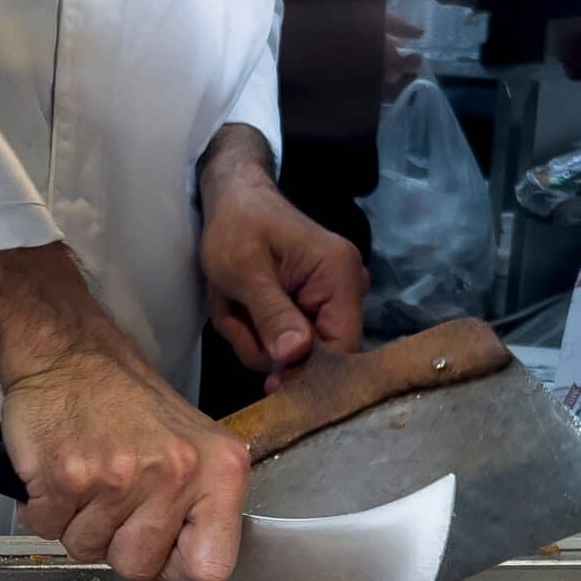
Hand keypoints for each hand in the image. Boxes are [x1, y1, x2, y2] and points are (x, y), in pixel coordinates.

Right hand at [0, 344, 250, 580]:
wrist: (70, 355)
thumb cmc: (129, 406)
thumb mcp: (190, 450)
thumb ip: (188, 522)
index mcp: (220, 471)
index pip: (211, 567)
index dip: (176, 572)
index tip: (158, 555)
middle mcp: (175, 473)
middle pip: (138, 565)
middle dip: (115, 546)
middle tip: (112, 500)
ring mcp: (119, 476)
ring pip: (87, 550)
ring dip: (77, 524)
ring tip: (86, 478)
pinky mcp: (67, 475)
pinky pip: (47, 530)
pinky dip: (43, 511)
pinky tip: (57, 475)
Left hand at [197, 127, 365, 382]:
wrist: (234, 200)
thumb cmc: (237, 225)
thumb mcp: (244, 271)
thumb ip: (272, 314)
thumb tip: (295, 356)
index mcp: (339, 275)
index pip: (342, 348)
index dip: (307, 372)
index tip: (270, 380)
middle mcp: (346, 290)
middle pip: (314, 356)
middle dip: (265, 346)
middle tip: (234, 317)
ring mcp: (330, 300)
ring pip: (293, 353)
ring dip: (253, 338)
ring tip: (234, 304)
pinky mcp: (312, 308)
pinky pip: (285, 341)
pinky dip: (257, 332)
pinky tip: (242, 307)